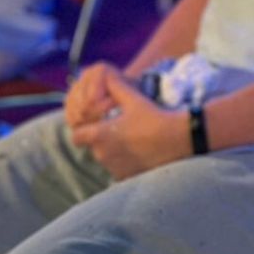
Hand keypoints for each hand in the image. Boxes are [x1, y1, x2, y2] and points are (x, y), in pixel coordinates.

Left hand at [67, 64, 189, 179]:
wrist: (177, 139)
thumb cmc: (153, 117)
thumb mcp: (132, 98)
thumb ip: (114, 87)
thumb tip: (105, 75)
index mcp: (100, 136)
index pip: (76, 136)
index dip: (82, 129)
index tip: (94, 124)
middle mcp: (102, 155)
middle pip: (92, 146)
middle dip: (100, 138)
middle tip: (118, 128)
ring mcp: (114, 168)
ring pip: (105, 158)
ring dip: (112, 150)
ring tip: (131, 139)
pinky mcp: (127, 177)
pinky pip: (118, 168)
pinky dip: (124, 161)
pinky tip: (139, 151)